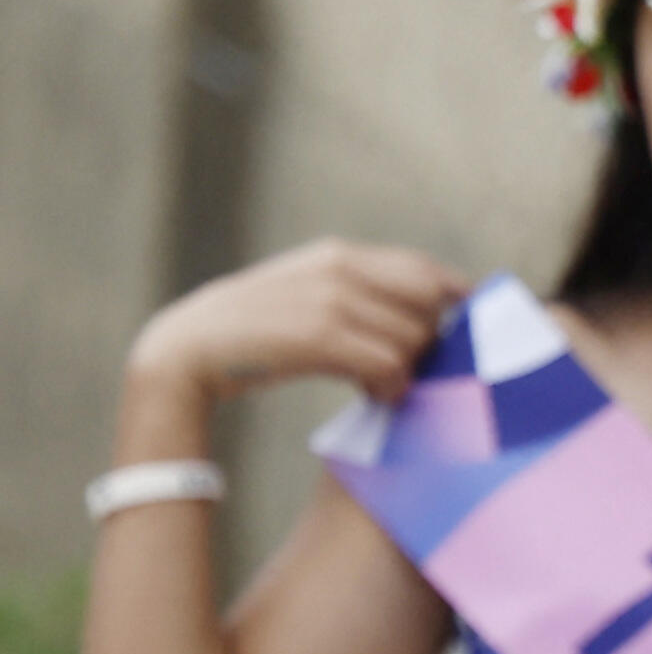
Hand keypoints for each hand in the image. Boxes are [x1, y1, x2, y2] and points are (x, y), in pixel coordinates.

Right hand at [128, 238, 468, 417]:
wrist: (189, 350)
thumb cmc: (255, 339)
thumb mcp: (308, 302)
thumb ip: (356, 300)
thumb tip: (423, 324)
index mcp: (338, 255)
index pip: (425, 271)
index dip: (452, 306)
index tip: (460, 339)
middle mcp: (339, 267)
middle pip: (429, 307)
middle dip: (426, 346)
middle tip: (401, 372)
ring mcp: (330, 298)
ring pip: (414, 339)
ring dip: (407, 372)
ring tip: (378, 388)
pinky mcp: (320, 335)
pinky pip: (390, 365)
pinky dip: (391, 388)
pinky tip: (373, 398)